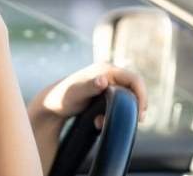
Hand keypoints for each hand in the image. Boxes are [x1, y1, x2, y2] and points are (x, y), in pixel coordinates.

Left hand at [29, 62, 147, 128]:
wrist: (50, 104)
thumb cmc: (62, 97)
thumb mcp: (76, 93)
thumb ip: (90, 86)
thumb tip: (102, 80)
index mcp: (106, 69)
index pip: (135, 79)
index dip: (142, 95)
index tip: (141, 113)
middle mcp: (108, 73)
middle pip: (134, 88)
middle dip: (135, 105)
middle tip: (135, 121)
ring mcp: (106, 82)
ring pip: (126, 96)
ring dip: (123, 111)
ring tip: (105, 122)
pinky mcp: (102, 92)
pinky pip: (117, 102)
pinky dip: (113, 113)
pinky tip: (99, 122)